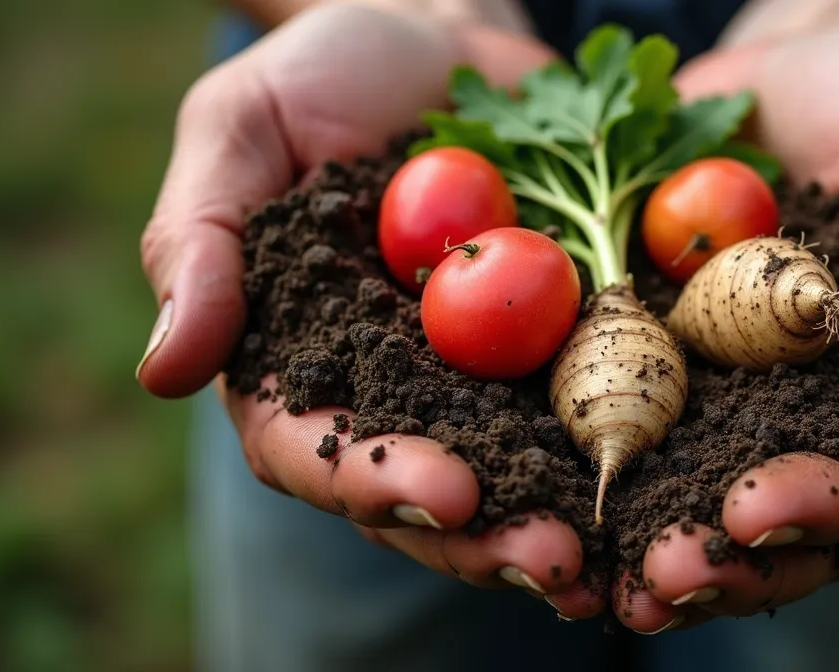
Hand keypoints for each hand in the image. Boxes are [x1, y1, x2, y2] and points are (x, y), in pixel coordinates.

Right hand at [136, 3, 600, 606]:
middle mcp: (397, 392)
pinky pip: (597, 404)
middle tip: (551, 563)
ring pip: (519, 476)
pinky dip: (625, 445)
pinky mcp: (564, 347)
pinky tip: (675, 482)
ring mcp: (486, 378)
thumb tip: (163, 371)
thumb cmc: (326, 74)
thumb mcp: (242, 128)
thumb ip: (200, 243)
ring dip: (562, 521)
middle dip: (486, 535)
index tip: (442, 492)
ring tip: (610, 560)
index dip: (375, 480)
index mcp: (302, 362)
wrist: (448, 40)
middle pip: (429, 491)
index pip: (319, 447)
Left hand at [599, 27, 838, 632]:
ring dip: (657, 551)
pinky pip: (628, 433)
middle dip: (730, 563)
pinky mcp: (659, 370)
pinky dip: (595, 478)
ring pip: (703, 505)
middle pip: (792, 523)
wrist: (781, 72)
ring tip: (607, 584)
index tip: (756, 510)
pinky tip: (544, 508)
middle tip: (663, 580)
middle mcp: (818, 414)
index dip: (827, 505)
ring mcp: (734, 400)